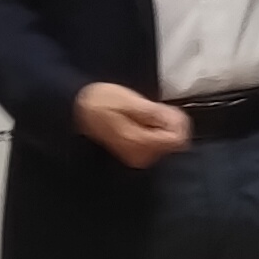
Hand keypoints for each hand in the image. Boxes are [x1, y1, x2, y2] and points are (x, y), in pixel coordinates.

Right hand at [73, 81, 191, 168]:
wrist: (81, 110)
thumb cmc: (102, 101)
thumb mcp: (129, 101)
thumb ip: (153, 114)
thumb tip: (176, 123)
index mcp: (139, 144)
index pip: (177, 140)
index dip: (176, 121)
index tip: (163, 108)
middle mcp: (141, 157)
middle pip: (174, 142)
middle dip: (169, 122)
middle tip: (151, 108)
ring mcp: (139, 158)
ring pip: (167, 142)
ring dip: (162, 125)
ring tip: (144, 112)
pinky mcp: (137, 155)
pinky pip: (158, 143)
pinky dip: (156, 130)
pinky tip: (143, 120)